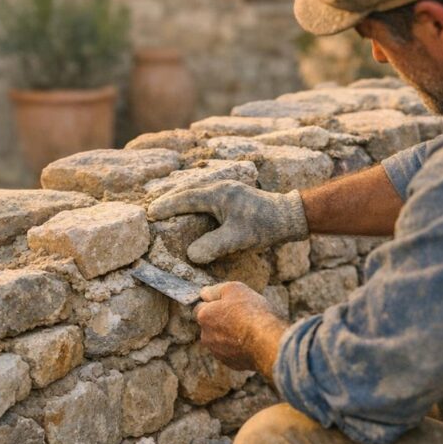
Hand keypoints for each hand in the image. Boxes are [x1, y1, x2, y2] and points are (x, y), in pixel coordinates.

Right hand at [148, 180, 309, 263]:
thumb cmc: (265, 225)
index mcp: (218, 194)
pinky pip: (206, 198)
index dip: (167, 207)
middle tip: (154, 210)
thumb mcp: (238, 239)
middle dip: (170, 200)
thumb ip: (213, 246)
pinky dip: (195, 204)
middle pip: (188, 191)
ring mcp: (228, 191)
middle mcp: (220, 188)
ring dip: (182, 200)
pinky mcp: (234, 197)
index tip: (151, 214)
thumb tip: (191, 255)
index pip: (185, 199)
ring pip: (197, 193)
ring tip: (168, 209)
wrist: (291, 216)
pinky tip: (193, 213)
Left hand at [195, 282, 288, 376]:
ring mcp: (218, 352)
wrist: (268, 342)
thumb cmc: (251, 312)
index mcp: (204, 316)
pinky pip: (231, 352)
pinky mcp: (231, 364)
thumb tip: (204, 293)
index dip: (214, 303)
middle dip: (220, 320)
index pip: (200, 307)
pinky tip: (252, 342)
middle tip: (240, 315)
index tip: (228, 303)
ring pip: (220, 340)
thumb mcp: (233, 289)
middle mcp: (206, 337)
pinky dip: (238, 347)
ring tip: (249, 329)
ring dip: (229, 335)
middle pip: (210, 325)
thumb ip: (215, 290)